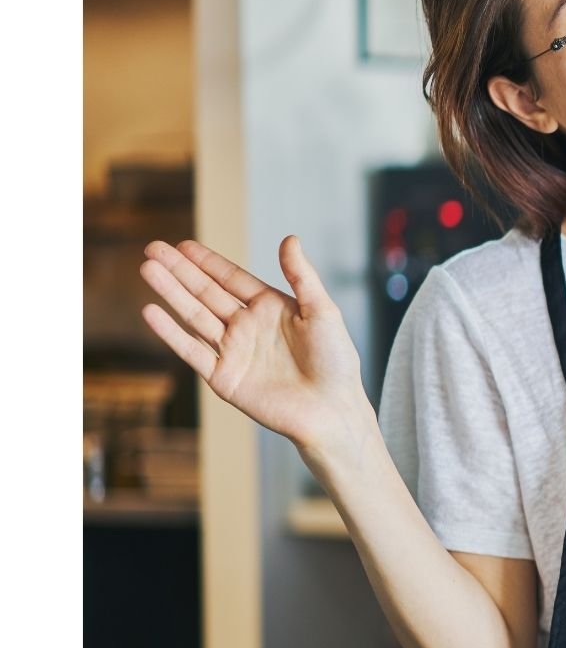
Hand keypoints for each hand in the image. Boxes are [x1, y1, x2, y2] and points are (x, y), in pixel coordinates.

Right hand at [139, 235, 372, 453]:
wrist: (331, 410)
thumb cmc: (336, 361)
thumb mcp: (322, 311)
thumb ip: (302, 276)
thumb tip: (289, 238)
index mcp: (271, 309)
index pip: (232, 279)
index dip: (208, 262)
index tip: (183, 245)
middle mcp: (248, 327)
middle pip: (207, 293)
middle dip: (180, 271)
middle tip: (153, 248)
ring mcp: (233, 352)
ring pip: (194, 316)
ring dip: (171, 293)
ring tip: (148, 269)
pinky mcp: (223, 378)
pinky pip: (192, 351)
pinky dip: (171, 333)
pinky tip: (151, 311)